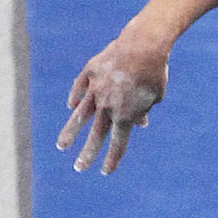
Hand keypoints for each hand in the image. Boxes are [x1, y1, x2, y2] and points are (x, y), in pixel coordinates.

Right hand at [56, 27, 168, 174]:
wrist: (143, 45)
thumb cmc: (154, 71)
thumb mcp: (155, 95)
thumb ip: (144, 111)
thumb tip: (140, 123)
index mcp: (126, 114)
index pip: (118, 143)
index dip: (112, 159)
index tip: (105, 172)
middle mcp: (108, 105)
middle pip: (96, 134)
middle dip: (87, 154)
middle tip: (79, 168)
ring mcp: (96, 88)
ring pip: (80, 115)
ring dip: (70, 132)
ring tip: (61, 146)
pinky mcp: (90, 71)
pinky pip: (80, 88)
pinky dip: (75, 98)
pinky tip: (71, 107)